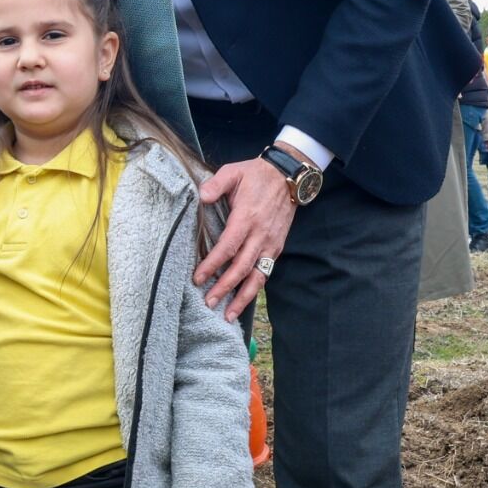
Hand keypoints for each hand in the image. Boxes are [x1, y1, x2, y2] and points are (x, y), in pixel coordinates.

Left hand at [195, 155, 299, 320]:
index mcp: (246, 218)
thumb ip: (216, 184)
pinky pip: (266, 272)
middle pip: (241, 268)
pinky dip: (255, 288)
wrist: (288, 176)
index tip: (198, 278)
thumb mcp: (233, 172)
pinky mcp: (277, 247)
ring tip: (228, 315)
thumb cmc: (256, 175)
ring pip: (257, 276)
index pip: (228, 247)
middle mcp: (260, 235)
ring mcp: (271, 244)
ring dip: (243, 297)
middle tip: (208, 303)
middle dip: (225, 288)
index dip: (213, 264)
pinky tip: (244, 300)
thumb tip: (201, 196)